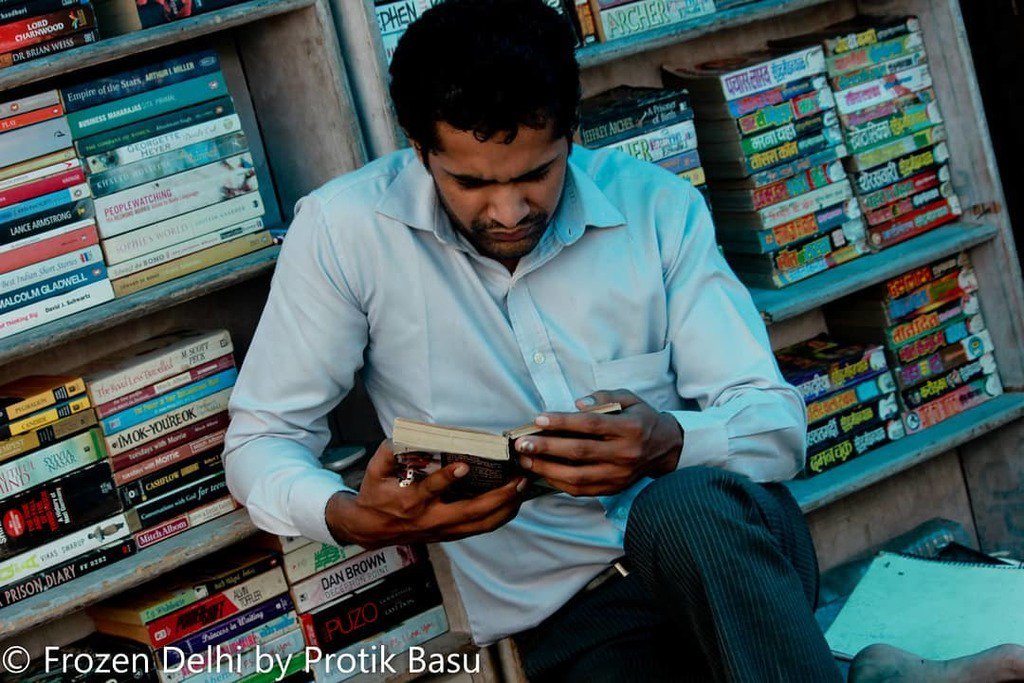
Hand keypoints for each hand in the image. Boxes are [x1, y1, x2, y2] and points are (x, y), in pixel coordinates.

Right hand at [326, 440, 526, 547]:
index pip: (431, 489)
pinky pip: (480, 529)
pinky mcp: (450, 534)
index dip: (448, 478)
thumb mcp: (374, 471)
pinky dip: (499, 517)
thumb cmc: (375, 496)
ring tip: (523, 489)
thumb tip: (403, 434)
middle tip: (518, 480)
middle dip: (497, 497)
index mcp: (411, 500)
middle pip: (470, 512)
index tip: (464, 465)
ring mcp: (443, 529)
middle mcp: (431, 517)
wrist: (370, 529)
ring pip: (480, 524)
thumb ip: (388, 452)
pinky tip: (514, 504)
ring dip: (505, 508)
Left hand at [514, 389, 682, 496]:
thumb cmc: (642, 419)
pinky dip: (559, 482)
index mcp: (630, 428)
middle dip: (547, 447)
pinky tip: (542, 472)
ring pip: (578, 475)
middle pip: (580, 452)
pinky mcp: (613, 488)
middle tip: (522, 443)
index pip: (591, 425)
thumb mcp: (629, 399)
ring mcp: (619, 475)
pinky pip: (582, 490)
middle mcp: (625, 454)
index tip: (539, 419)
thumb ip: (605, 397)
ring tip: (526, 460)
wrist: (665, 448)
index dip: (563, 422)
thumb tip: (577, 404)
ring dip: (547, 468)